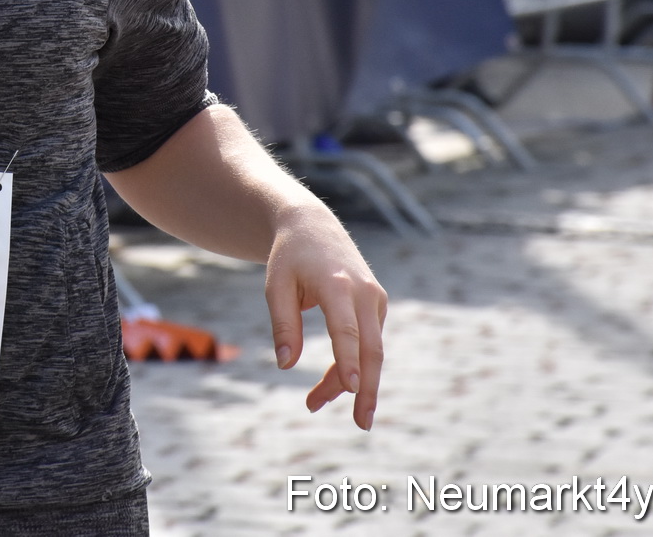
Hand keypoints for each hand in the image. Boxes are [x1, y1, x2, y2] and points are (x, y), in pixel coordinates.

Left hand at [264, 204, 387, 430]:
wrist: (312, 227)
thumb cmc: (289, 258)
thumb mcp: (276, 286)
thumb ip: (283, 325)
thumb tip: (285, 366)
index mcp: (338, 285)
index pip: (347, 330)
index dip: (349, 360)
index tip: (353, 388)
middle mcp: (364, 293)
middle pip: (371, 349)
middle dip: (367, 389)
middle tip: (361, 425)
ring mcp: (375, 299)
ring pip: (370, 352)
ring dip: (349, 382)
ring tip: (313, 403)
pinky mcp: (377, 306)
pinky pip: (367, 343)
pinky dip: (351, 365)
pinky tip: (331, 383)